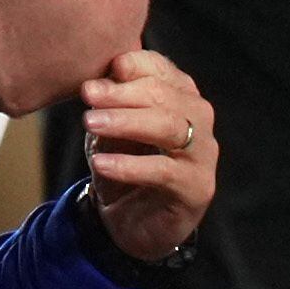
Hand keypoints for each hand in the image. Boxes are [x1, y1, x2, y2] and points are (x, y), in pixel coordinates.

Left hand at [80, 49, 214, 260]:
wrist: (134, 222)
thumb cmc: (124, 167)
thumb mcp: (110, 132)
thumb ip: (110, 106)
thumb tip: (95, 82)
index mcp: (180, 97)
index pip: (164, 71)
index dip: (137, 65)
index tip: (108, 66)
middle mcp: (198, 120)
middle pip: (166, 96)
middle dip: (123, 93)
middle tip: (87, 93)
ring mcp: (202, 154)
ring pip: (169, 127)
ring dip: (126, 121)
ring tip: (89, 122)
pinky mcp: (196, 188)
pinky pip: (163, 171)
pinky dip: (129, 165)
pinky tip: (100, 163)